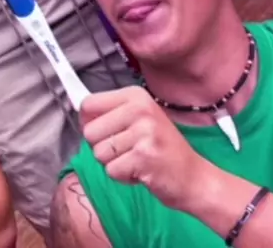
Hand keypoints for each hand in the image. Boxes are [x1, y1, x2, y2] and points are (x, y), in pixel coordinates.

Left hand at [81, 87, 204, 210]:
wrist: (193, 176)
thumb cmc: (160, 147)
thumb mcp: (139, 119)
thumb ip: (110, 114)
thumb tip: (79, 114)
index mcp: (135, 95)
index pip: (89, 104)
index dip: (88, 122)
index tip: (103, 132)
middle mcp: (140, 108)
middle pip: (90, 131)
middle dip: (102, 147)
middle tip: (126, 150)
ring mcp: (144, 132)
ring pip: (99, 153)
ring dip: (114, 163)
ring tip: (136, 159)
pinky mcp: (144, 157)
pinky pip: (112, 171)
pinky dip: (123, 177)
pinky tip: (141, 171)